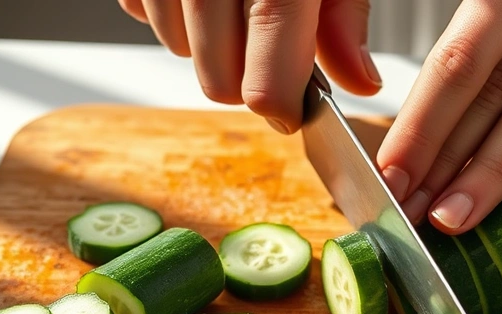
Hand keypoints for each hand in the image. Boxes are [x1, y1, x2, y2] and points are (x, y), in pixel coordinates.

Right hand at [117, 0, 382, 132]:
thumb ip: (344, 14)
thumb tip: (358, 81)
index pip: (267, 58)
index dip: (279, 100)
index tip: (290, 115)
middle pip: (217, 75)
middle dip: (248, 80)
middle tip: (274, 55)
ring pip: (178, 49)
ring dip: (210, 45)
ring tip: (237, 3)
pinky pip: (143, 12)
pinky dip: (175, 13)